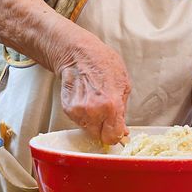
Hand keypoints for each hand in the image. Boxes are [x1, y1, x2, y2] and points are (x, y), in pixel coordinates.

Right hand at [51, 25, 130, 144]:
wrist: (79, 54)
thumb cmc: (104, 64)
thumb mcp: (124, 84)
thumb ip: (123, 111)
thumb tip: (123, 130)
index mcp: (111, 105)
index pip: (113, 136)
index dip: (117, 135)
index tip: (118, 130)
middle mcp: (93, 111)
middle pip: (100, 136)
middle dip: (105, 129)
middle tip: (106, 114)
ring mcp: (78, 111)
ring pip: (89, 130)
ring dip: (94, 122)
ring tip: (95, 103)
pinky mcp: (68, 110)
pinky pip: (79, 122)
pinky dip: (84, 116)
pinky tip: (87, 100)